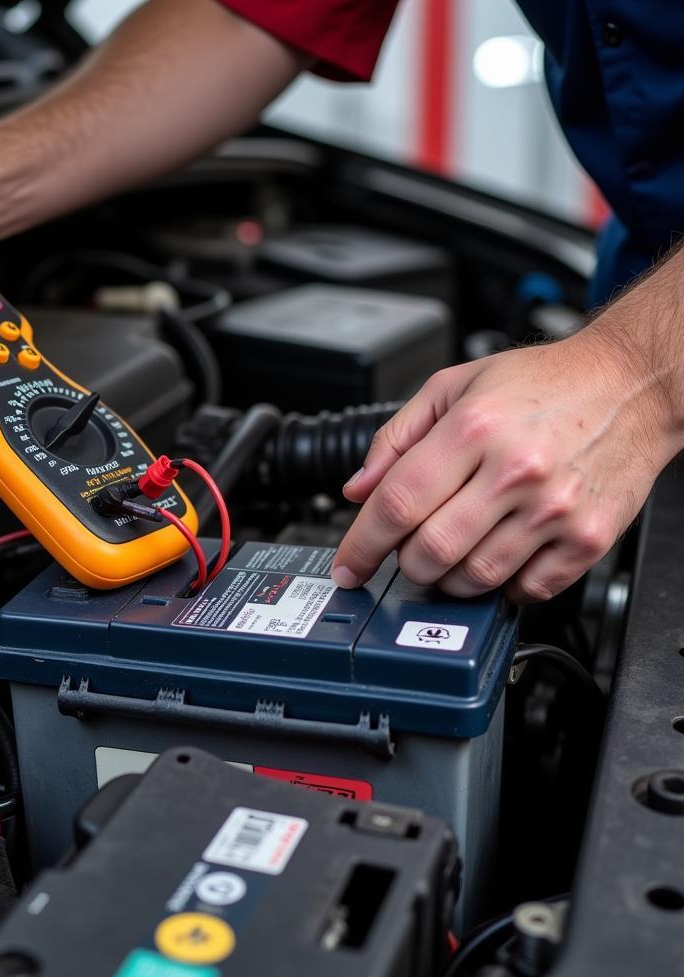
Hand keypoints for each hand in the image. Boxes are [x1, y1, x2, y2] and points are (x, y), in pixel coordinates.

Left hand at [331, 333, 673, 602]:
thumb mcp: (455, 387)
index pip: (397, 503)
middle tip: (410, 551)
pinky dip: (504, 587)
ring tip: (454, 553)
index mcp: (474, 429)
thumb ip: (396, 438)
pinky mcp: (590, 537)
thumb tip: (359, 490)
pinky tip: (500, 557)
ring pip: (476, 578)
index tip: (348, 566)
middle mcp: (516, 470)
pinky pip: (530, 589)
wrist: (632, 383)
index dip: (362, 544)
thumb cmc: (544, 383)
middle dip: (405, 563)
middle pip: (431, 551)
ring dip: (449, 580)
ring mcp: (556, 509)